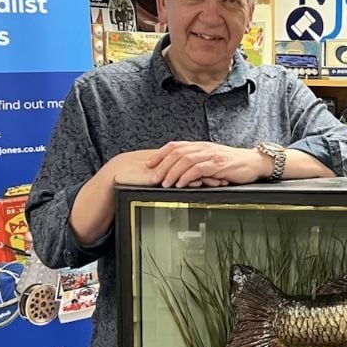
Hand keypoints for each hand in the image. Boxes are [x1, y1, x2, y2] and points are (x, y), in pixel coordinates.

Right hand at [102, 150, 226, 188]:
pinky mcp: (162, 174)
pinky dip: (193, 181)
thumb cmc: (134, 176)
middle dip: (212, 171)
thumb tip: (181, 181)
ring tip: (220, 181)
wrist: (119, 174)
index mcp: (173, 162)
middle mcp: (172, 163)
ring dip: (206, 177)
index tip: (221, 171)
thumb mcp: (155, 175)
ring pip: (191, 171)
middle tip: (227, 175)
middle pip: (197, 165)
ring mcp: (168, 168)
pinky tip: (203, 184)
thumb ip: (168, 175)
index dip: (208, 166)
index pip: (194, 162)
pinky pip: (180, 177)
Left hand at [143, 141, 268, 187]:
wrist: (254, 162)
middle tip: (153, 177)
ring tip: (164, 183)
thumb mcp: (212, 160)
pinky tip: (181, 183)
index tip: (148, 164)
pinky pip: (199, 169)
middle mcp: (204, 148)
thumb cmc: (233, 164)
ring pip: (185, 160)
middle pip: (177, 152)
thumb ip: (197, 163)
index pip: (175, 146)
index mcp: (200, 146)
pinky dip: (187, 176)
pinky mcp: (218, 165)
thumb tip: (180, 172)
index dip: (160, 154)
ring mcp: (211, 155)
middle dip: (162, 165)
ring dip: (172, 172)